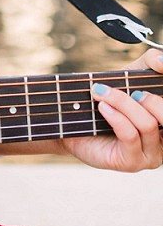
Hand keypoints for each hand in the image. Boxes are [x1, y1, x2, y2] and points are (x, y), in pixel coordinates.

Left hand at [60, 49, 162, 171]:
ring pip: (147, 124)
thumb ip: (150, 63)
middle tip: (131, 89)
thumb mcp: (131, 75)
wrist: (73, 119)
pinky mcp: (131, 162)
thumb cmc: (108, 97)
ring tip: (101, 92)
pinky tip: (102, 106)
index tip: (152, 75)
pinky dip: (116, 117)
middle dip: (150, 99)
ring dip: (123, 103)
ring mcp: (151, 155)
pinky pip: (130, 135)